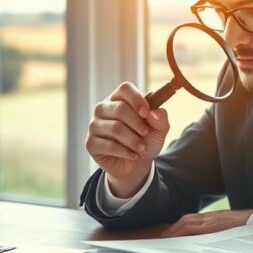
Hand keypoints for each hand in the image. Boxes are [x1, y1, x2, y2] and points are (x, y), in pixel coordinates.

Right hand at [86, 82, 169, 196]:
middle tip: (146, 133)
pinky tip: (132, 155)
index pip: (125, 89)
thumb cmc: (145, 140)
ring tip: (141, 148)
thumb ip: (160, 117)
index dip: (137, 99)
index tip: (146, 113)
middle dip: (137, 123)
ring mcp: (95, 125)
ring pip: (115, 128)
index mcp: (119, 99)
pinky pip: (109, 145)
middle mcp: (103, 109)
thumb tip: (153, 113)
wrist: (137, 164)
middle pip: (120, 108)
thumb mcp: (159, 129)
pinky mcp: (91, 143)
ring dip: (133, 140)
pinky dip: (125, 152)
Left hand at [160, 209, 252, 237]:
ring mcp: (210, 221)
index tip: (168, 237)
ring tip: (164, 242)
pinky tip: (175, 240)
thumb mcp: (229, 232)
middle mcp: (208, 218)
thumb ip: (217, 235)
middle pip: (184, 221)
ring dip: (173, 232)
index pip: (189, 222)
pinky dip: (182, 232)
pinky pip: (192, 228)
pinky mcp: (212, 226)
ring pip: (185, 223)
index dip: (177, 229)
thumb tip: (206, 248)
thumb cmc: (247, 229)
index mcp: (212, 220)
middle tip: (161, 241)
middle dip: (172, 231)